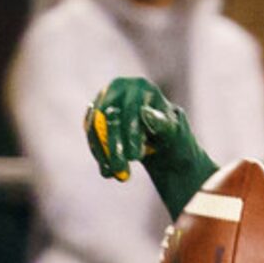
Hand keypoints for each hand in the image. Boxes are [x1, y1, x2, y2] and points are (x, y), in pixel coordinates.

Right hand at [85, 77, 200, 182]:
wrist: (156, 134)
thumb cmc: (167, 132)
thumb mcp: (172, 130)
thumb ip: (161, 123)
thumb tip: (146, 114)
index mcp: (141, 87)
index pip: (131, 109)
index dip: (131, 134)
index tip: (135, 157)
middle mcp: (119, 87)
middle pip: (110, 117)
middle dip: (114, 146)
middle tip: (120, 172)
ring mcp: (104, 98)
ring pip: (96, 126)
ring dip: (103, 152)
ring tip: (112, 175)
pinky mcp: (94, 112)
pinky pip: (91, 133)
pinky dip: (98, 152)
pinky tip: (106, 170)